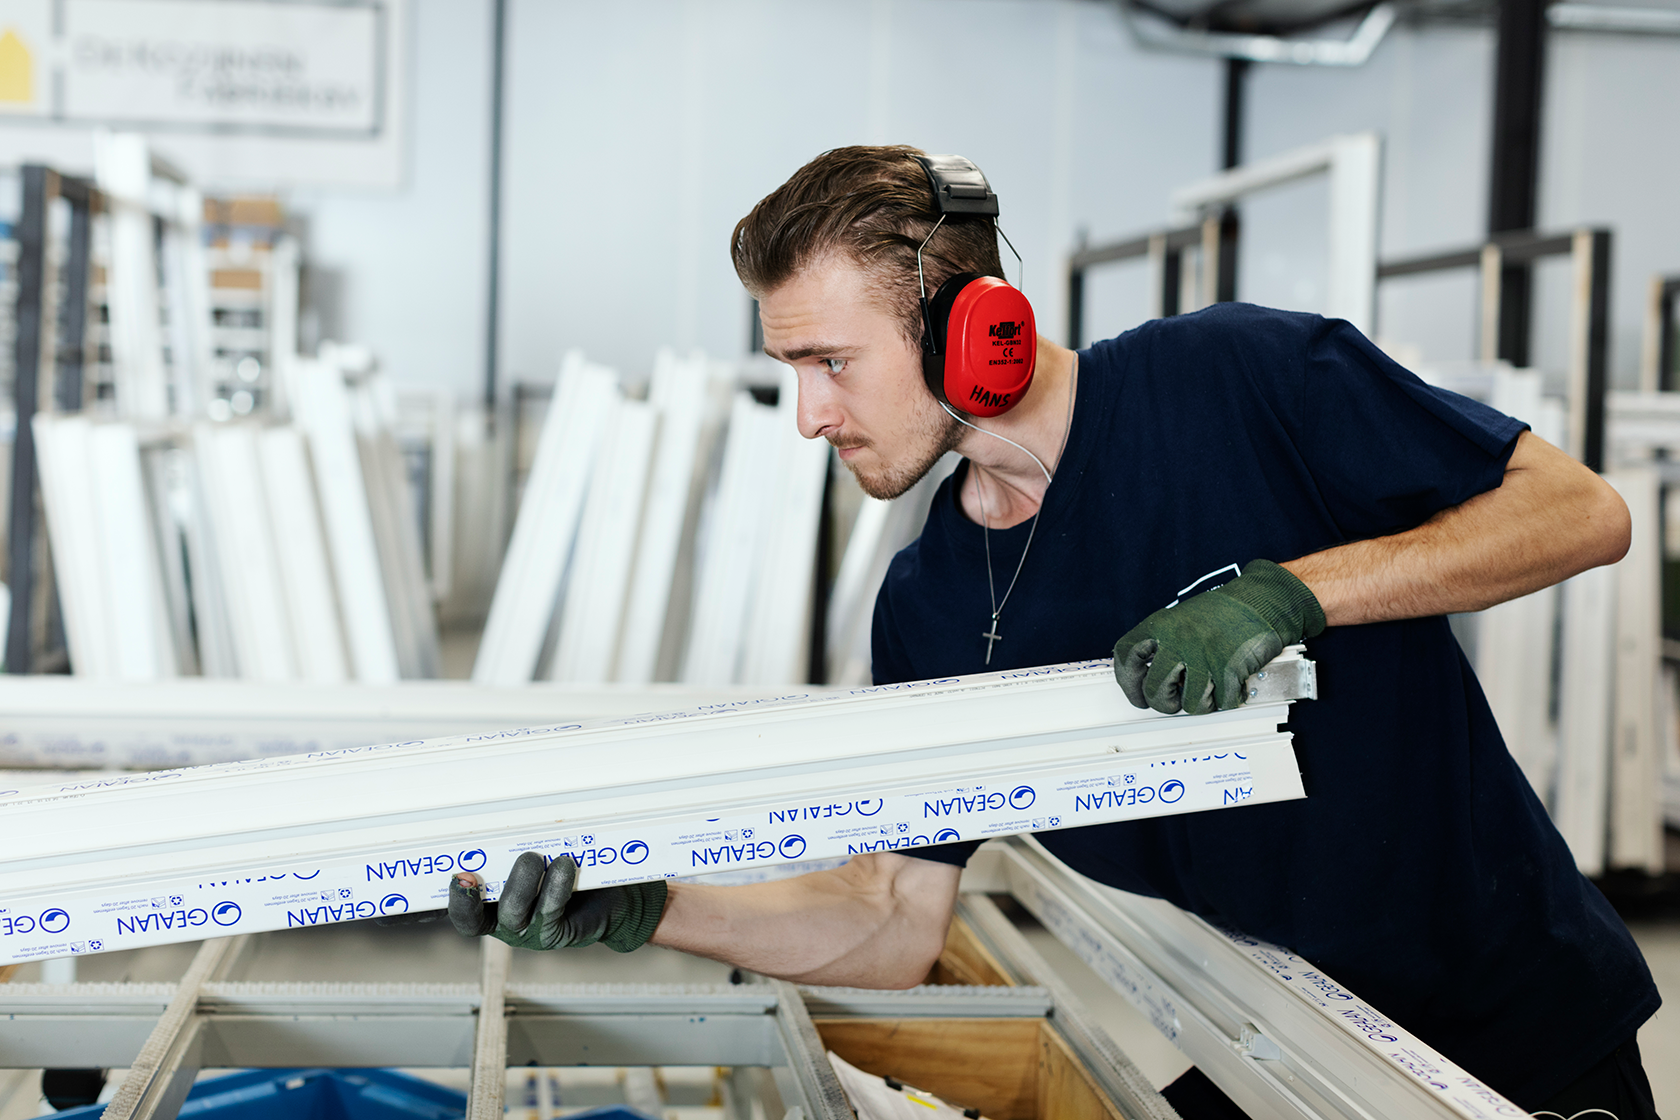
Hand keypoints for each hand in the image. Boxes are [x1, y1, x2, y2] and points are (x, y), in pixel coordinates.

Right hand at [448, 851, 667, 952]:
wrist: (606, 897)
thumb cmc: (561, 871)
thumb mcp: (534, 858)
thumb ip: (513, 846)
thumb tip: (505, 812)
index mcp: (488, 907)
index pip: (460, 913)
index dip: (454, 901)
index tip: (457, 876)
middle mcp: (504, 923)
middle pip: (477, 919)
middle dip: (475, 894)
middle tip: (479, 868)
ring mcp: (529, 932)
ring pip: (513, 913)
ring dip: (521, 882)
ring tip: (535, 857)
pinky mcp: (556, 934)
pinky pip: (550, 912)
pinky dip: (556, 886)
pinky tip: (564, 864)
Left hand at [1114, 559, 1323, 714]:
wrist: (1261, 601)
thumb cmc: (1222, 614)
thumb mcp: (1181, 620)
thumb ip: (1162, 644)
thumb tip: (1146, 678)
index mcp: (1161, 625)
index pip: (1127, 656)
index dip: (1128, 682)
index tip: (1137, 694)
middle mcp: (1178, 638)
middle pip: (1155, 690)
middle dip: (1164, 703)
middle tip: (1174, 702)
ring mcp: (1203, 654)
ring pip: (1188, 703)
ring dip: (1200, 704)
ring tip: (1208, 692)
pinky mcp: (1228, 667)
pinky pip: (1220, 702)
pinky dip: (1226, 700)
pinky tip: (1230, 687)